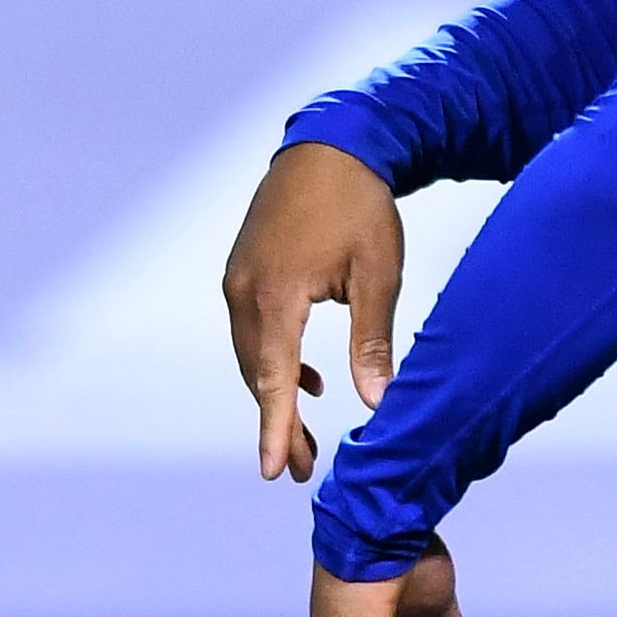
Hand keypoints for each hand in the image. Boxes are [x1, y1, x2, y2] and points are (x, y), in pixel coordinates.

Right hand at [223, 142, 405, 482]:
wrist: (331, 146)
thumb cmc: (361, 206)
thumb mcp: (378, 275)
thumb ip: (371, 341)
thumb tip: (375, 402)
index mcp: (277, 293)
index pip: (272, 377)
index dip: (275, 428)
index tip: (274, 470)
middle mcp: (245, 290)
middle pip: (255, 374)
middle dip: (277, 423)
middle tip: (302, 469)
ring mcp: (238, 279)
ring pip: (252, 354)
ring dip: (275, 395)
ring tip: (306, 439)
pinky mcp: (243, 271)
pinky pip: (253, 330)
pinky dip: (274, 362)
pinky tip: (309, 380)